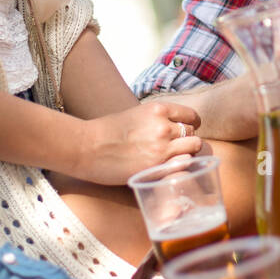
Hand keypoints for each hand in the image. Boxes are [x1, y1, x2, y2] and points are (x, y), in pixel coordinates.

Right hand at [75, 102, 202, 184]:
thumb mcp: (136, 115)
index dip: (191, 125)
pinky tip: (169, 169)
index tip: (186, 132)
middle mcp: (163, 126)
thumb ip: (156, 120)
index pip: (191, 116)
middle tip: (176, 149)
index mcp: (158, 109)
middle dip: (187, 141)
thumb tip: (173, 128)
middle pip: (193, 133)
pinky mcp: (156, 167)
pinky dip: (180, 167)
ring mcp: (162, 147)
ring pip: (193, 149)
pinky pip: (183, 166)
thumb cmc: (107, 131)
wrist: (86, 147)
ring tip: (174, 159)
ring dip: (187, 154)